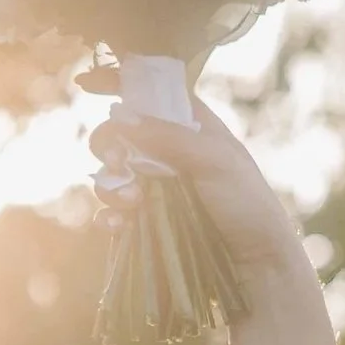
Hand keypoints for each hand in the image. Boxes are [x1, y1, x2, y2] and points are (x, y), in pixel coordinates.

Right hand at [88, 94, 317, 289]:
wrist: (256, 262)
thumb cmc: (246, 204)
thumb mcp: (215, 161)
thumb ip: (169, 136)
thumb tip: (121, 116)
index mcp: (190, 126)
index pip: (151, 93)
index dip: (119, 83)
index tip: (88, 82)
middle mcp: (169, 152)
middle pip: (120, 135)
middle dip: (109, 146)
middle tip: (119, 163)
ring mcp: (156, 187)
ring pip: (112, 174)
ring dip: (111, 185)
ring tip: (132, 201)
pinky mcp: (148, 221)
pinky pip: (114, 212)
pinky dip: (109, 215)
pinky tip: (117, 224)